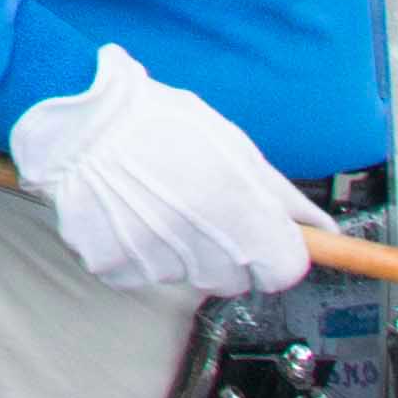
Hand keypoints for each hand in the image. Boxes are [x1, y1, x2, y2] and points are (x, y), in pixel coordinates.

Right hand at [9, 45, 324, 299]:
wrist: (75, 119)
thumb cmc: (155, 122)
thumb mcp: (232, 145)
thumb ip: (282, 196)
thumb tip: (323, 229)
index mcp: (239, 211)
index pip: (286, 270)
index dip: (279, 252)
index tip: (266, 238)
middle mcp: (202, 244)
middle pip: (237, 278)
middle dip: (230, 252)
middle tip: (200, 207)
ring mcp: (157, 260)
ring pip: (190, 276)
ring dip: (183, 250)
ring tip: (157, 202)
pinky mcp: (116, 266)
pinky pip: (145, 273)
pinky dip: (141, 251)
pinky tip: (129, 214)